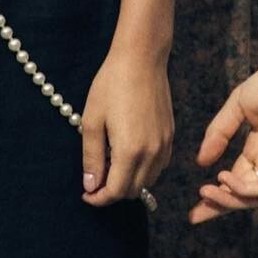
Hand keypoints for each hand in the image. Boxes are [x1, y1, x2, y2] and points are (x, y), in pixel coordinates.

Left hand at [80, 46, 173, 205]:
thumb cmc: (112, 84)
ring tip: (110, 164)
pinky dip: (143, 170)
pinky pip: (159, 166)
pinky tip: (128, 154)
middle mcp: (152, 152)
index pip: (116, 192)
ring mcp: (165, 144)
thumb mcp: (92, 120)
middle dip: (112, 192)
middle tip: (95, 179)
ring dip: (129, 182)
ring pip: (148, 181)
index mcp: (130, 150)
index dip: (99, 199)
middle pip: (133, 191)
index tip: (87, 195)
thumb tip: (91, 186)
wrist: (141, 59)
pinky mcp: (171, 136)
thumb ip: (92, 157)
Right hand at [188, 44, 257, 223]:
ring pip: (254, 197)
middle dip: (219, 207)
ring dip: (229, 200)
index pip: (234, 179)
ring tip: (206, 194)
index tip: (194, 207)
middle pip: (242, 195)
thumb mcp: (237, 106)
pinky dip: (245, 189)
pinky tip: (225, 178)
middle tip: (195, 216)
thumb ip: (218, 133)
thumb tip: (201, 161)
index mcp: (257, 148)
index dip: (215, 194)